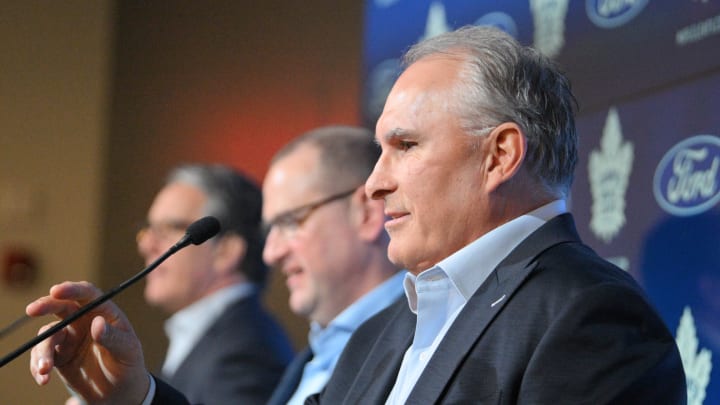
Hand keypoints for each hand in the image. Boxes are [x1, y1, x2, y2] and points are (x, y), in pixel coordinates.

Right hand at [27, 281, 149, 403]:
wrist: (118, 391)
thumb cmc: (128, 364)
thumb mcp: (127, 351)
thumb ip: (113, 338)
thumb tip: (97, 323)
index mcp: (104, 312)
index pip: (88, 294)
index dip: (72, 289)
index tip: (56, 290)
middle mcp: (83, 320)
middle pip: (61, 305)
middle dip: (46, 304)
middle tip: (32, 310)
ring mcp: (69, 337)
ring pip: (48, 334)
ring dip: (42, 350)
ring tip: (45, 369)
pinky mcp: (57, 355)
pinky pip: (41, 355)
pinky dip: (38, 366)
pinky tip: (43, 378)